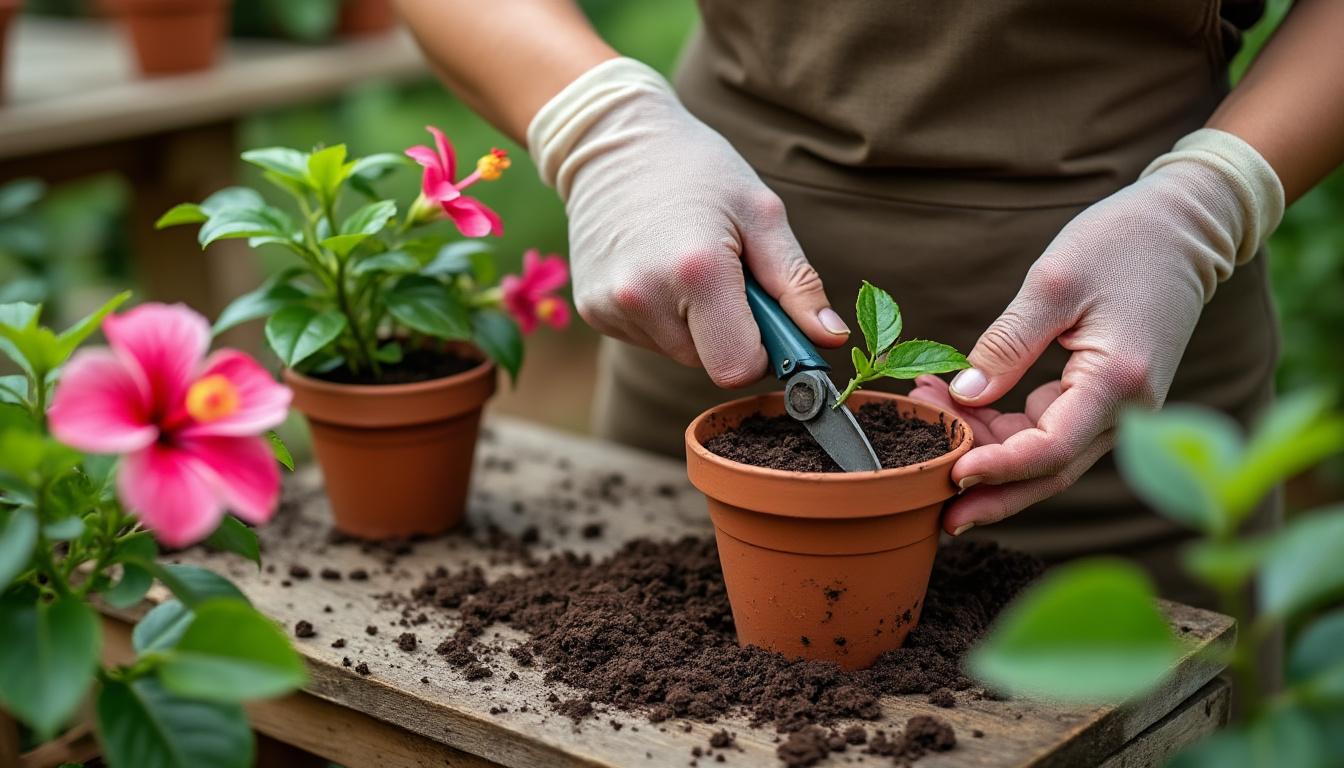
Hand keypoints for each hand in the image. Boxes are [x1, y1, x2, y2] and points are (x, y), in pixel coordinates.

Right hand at [528, 59, 849, 386]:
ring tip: (685, 265)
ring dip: (695, 326)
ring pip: (679, 354)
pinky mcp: (591, 310)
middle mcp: (644, 297)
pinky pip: (648, 339)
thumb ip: (798, 284)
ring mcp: (611, 306)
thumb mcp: (761, 215)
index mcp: (695, 272)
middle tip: (726, 277)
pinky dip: (663, 317)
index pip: (738, 368)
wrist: (615, 139)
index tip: (767, 317)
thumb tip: (832, 341)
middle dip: (730, 334)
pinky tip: (656, 268)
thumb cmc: (700, 170)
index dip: (763, 352)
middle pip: (710, 365)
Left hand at [909, 129, 1282, 534]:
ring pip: (1046, 457)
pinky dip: (1004, 432)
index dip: (997, 468)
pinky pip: (1050, 433)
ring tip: (925, 435)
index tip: (948, 472)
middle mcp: (1127, 411)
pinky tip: (957, 417)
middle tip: (924, 490)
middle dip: (986, 486)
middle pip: (1048, 470)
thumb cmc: (1122, 243)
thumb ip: (1007, 344)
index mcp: (1118, 383)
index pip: (1051, 450)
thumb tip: (963, 395)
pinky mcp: (1103, 400)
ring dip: (988, 455)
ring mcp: (1119, 410)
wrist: (1182, 228)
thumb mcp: (1053, 283)